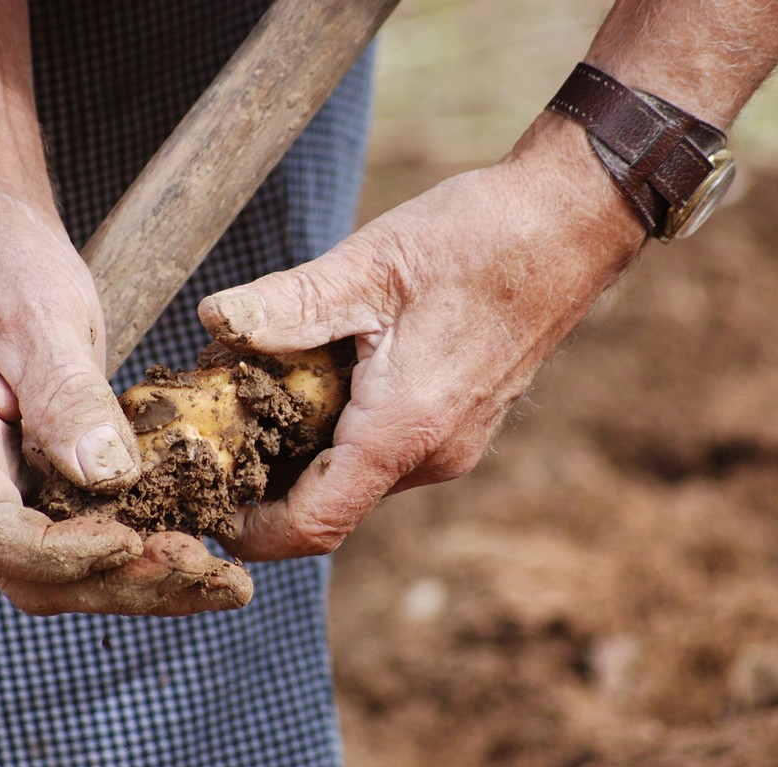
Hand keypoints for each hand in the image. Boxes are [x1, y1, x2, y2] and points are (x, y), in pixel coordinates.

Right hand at [0, 191, 250, 614]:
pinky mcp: (43, 481)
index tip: (133, 540)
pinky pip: (88, 537)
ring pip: (64, 572)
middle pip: (30, 575)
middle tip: (212, 575)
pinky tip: (208, 556)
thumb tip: (109, 477)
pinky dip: (146, 554)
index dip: (59, 554)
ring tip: (229, 584)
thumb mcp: (35, 310)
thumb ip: (64, 392)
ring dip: (145, 584)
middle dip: (122, 584)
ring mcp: (2, 485)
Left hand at [199, 117, 645, 559]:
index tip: (207, 505)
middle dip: (267, 485)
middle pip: (331, 505)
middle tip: (216, 436)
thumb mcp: (369, 266)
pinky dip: (342, 436)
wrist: (570, 225)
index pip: (314, 526)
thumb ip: (289, 302)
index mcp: (403, 430)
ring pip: (359, 478)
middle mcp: (432, 456)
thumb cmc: (478, 242)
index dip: (252, 530)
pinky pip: (388, 454)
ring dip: (305, 455)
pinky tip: (318, 381)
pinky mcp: (462, 424)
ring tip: (258, 398)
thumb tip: (214, 319)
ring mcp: (454, 444)